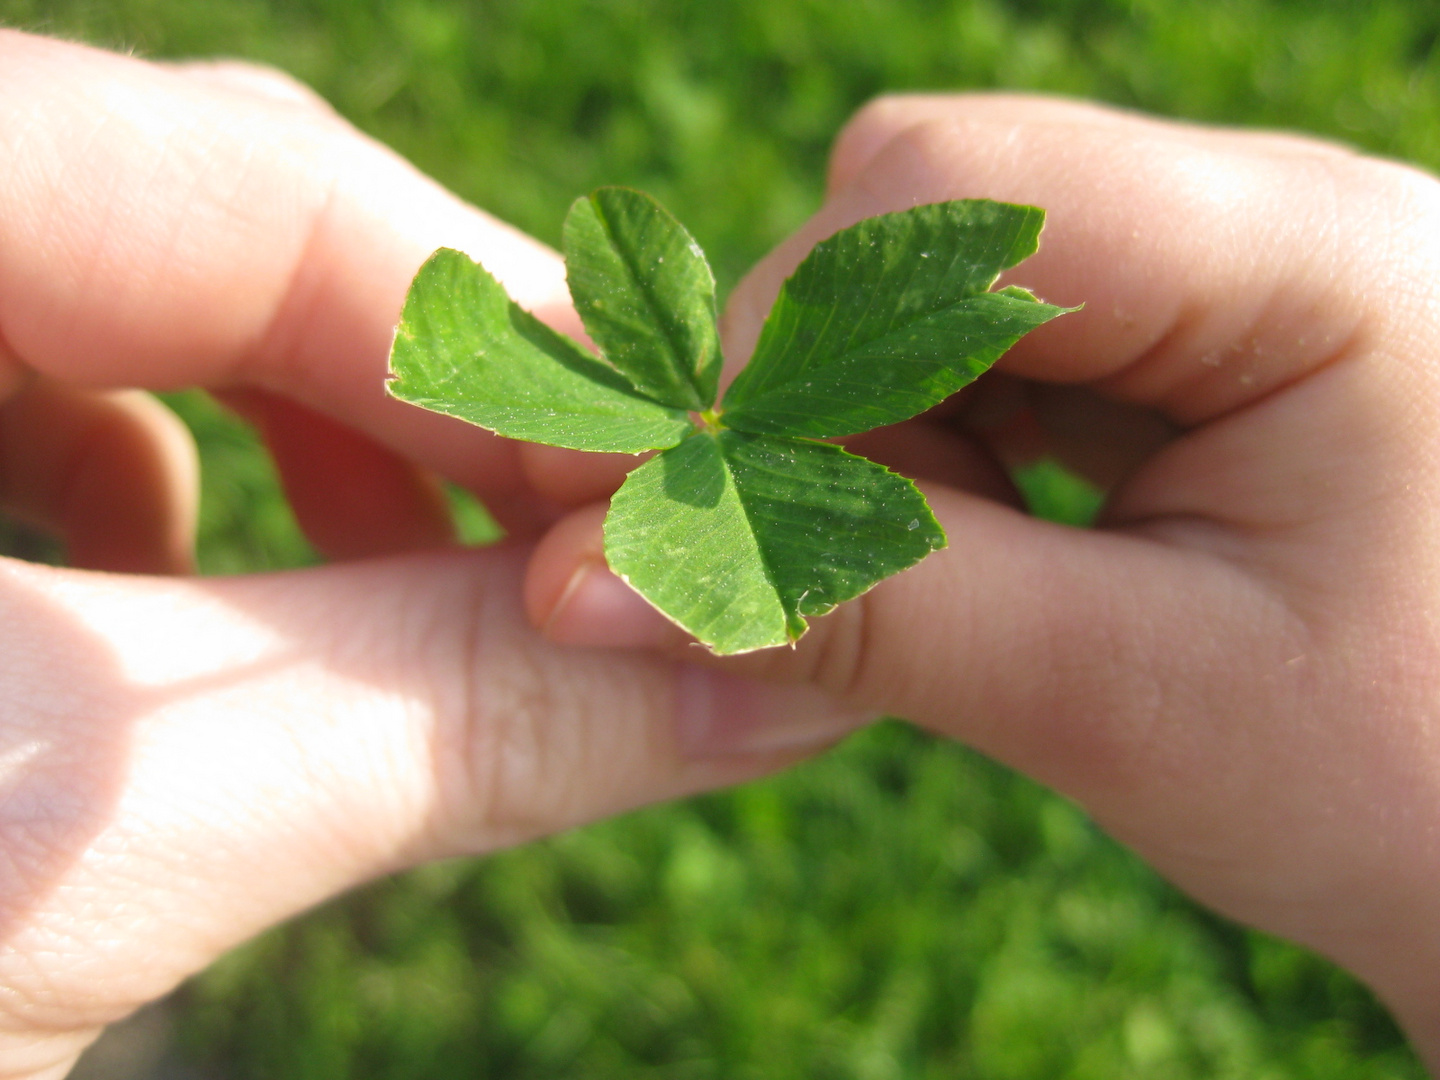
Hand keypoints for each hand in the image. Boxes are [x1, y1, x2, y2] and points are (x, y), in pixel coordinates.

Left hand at [0, 32, 855, 1078]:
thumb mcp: (81, 851)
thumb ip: (445, 720)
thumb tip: (783, 676)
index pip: (254, 182)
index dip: (512, 348)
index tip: (696, 502)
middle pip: (201, 211)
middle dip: (438, 396)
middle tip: (613, 550)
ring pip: (119, 285)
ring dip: (317, 439)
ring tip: (440, 597)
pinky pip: (19, 372)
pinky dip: (165, 482)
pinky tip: (225, 608)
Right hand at [526, 94, 1439, 1064]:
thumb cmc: (1422, 797)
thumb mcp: (1129, 702)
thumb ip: (867, 609)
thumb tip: (599, 580)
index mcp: (1306, 253)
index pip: (952, 197)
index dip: (779, 336)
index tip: (673, 500)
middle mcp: (1270, 218)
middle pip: (933, 219)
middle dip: (820, 392)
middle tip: (781, 559)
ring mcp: (1237, 277)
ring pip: (946, 290)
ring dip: (876, 435)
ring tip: (916, 585)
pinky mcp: (1203, 351)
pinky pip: (1003, 355)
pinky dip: (938, 454)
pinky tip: (971, 558)